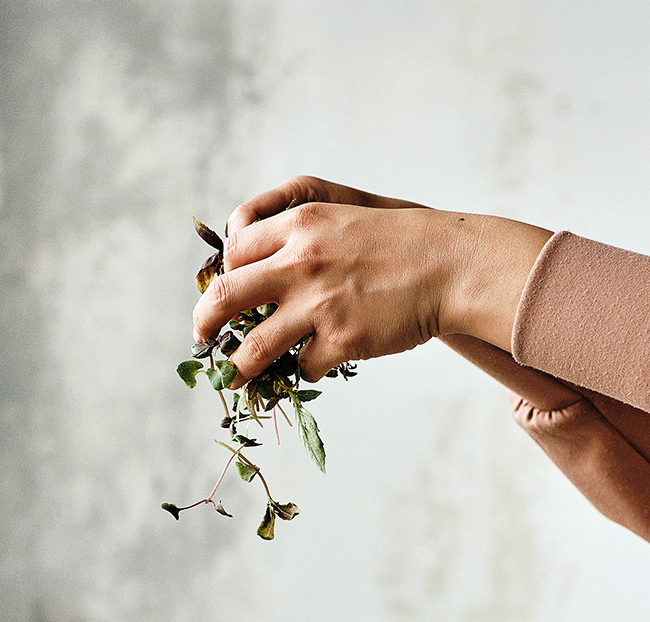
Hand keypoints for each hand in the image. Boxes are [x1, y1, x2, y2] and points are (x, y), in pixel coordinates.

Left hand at [193, 176, 551, 383]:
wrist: (450, 265)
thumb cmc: (399, 244)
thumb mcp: (342, 217)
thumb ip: (299, 235)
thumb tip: (255, 268)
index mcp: (299, 224)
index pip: (235, 251)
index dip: (224, 274)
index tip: (223, 294)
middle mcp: (301, 262)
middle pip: (224, 296)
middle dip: (203, 322)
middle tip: (200, 338)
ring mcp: (319, 305)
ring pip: (254, 348)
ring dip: (239, 367)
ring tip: (235, 377)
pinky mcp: (341, 341)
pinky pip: (304, 366)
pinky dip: (307, 369)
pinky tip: (319, 362)